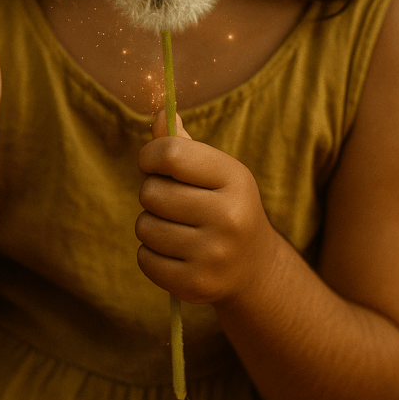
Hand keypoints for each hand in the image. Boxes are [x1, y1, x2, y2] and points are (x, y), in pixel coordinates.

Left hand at [136, 110, 275, 305]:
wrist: (253, 267)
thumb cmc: (224, 204)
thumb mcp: (214, 171)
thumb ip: (182, 143)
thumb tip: (159, 115)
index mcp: (235, 178)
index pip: (170, 154)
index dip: (150, 155)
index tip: (153, 162)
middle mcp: (230, 217)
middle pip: (152, 192)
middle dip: (152, 192)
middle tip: (171, 200)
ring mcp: (214, 255)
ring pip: (145, 226)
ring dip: (150, 224)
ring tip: (174, 226)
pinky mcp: (196, 285)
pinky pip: (144, 259)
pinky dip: (150, 253)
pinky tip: (174, 252)